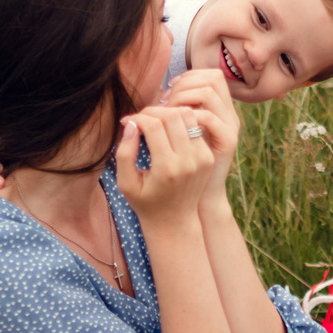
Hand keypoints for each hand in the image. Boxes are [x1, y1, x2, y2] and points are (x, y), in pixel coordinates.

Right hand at [115, 107, 221, 224]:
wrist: (175, 222)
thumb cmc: (145, 202)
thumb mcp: (125, 183)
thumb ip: (124, 153)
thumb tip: (130, 124)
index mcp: (166, 168)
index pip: (153, 125)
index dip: (137, 118)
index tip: (127, 122)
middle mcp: (188, 161)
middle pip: (172, 116)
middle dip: (153, 111)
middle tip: (141, 118)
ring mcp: (202, 159)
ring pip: (187, 116)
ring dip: (169, 112)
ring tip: (155, 121)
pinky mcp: (208, 157)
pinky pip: (196, 127)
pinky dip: (182, 121)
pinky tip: (169, 128)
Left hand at [156, 68, 239, 196]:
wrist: (196, 199)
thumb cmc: (182, 166)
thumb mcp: (182, 134)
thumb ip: (180, 112)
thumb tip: (165, 89)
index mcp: (220, 110)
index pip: (210, 75)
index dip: (188, 77)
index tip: (168, 90)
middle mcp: (228, 115)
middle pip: (212, 78)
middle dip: (184, 84)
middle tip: (165, 101)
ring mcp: (230, 127)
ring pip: (209, 92)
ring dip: (184, 96)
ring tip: (167, 111)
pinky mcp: (227, 141)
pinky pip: (209, 117)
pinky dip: (190, 115)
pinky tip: (175, 126)